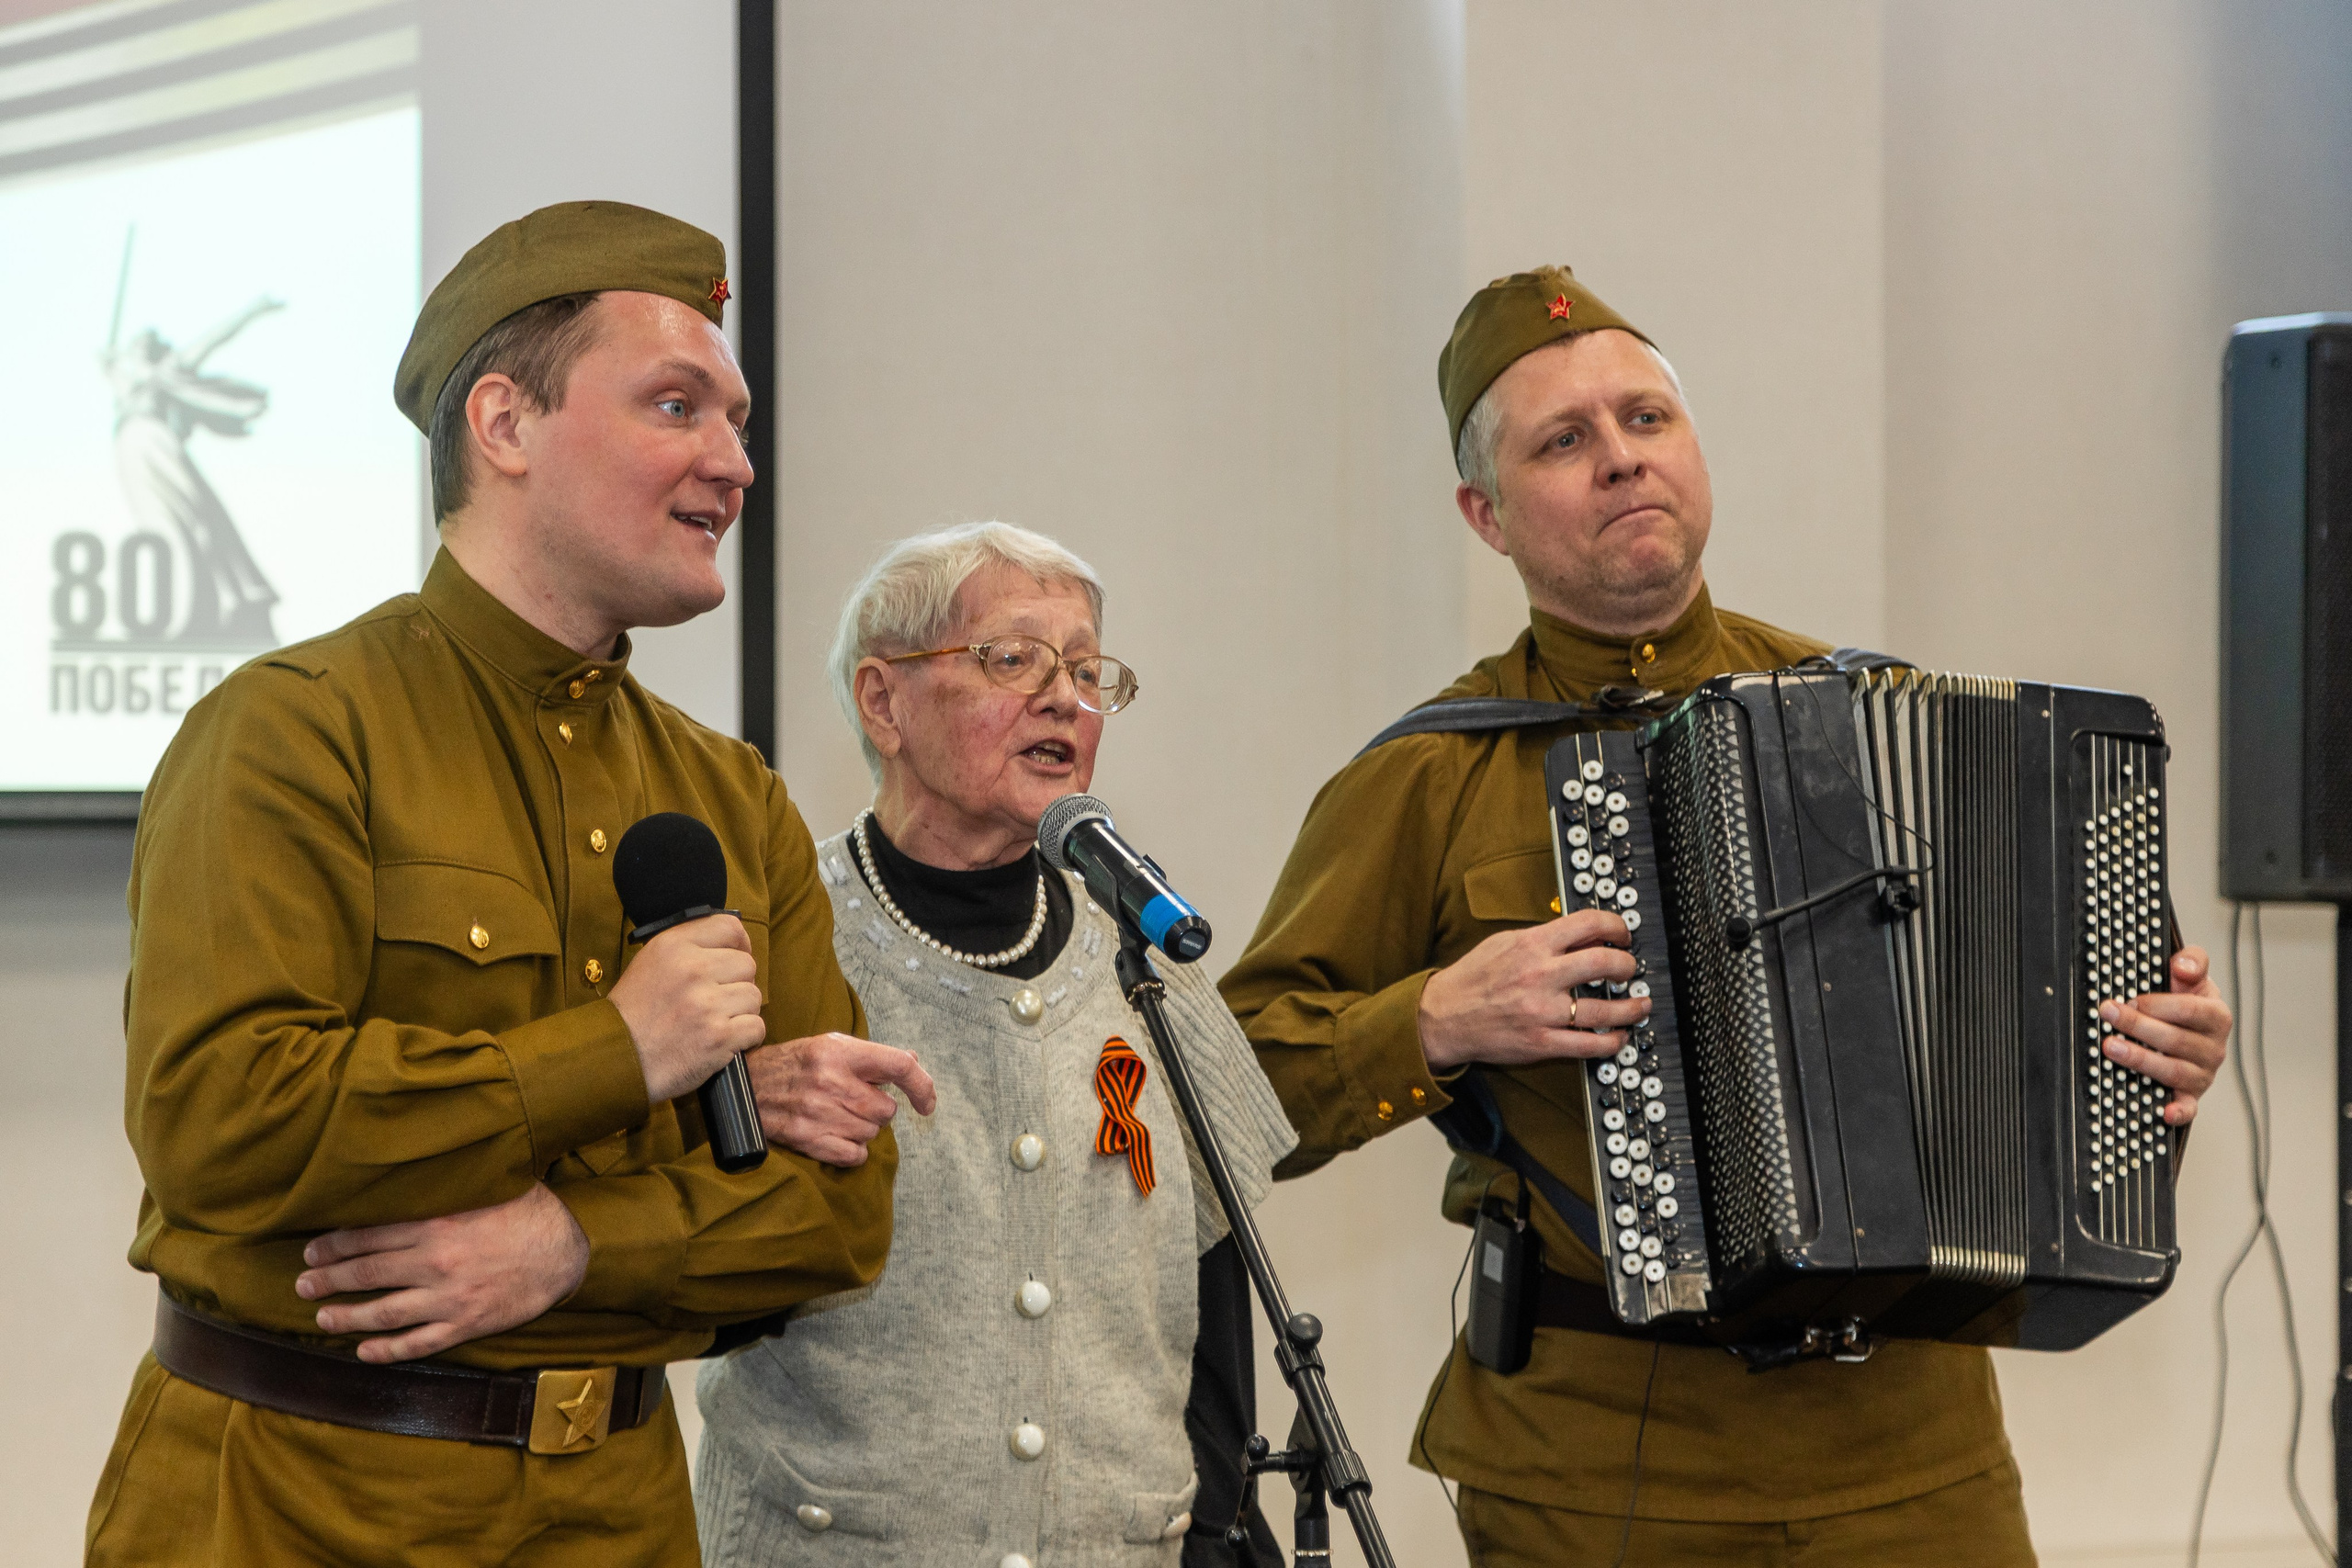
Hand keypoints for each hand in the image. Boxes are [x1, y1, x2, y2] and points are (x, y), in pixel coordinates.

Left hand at [294, 1183, 587, 1363]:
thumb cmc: (530, 1212)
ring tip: (322, 1319)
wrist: (569, 1252)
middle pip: (366, 1274)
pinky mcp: (466, 1324)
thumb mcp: (489, 1185)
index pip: (369, 1235)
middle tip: (303, 1285)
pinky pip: (418, 1343)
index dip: (334, 1245)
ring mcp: (449, 1298)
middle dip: (328, 1280)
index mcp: (437, 1223)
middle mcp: (436, 1262)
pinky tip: (364, 1352)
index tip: (311, 1250)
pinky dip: (387, 1350)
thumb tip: (412, 1164)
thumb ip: (449, 1184)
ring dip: (346, 1318)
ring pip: (383, 1313)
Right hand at [609, 914, 767, 1101]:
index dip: (740, 944)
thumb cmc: (635, 1013)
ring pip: (754, 996)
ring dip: (741, 1011)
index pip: (729, 928)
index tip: (735, 958)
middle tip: (717, 1000)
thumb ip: (687, 946)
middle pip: (747, 965)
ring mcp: (707, 1004)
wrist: (617, 1059)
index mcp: (674, 946)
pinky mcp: (719, 1036)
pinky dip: (746, 1037)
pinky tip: (725, 1040)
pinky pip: (757, 1027)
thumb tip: (731, 942)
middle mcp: (693, 969)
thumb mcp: (650, 962)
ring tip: (715, 1022)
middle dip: (738, 983)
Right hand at [745, 1032, 937, 1166]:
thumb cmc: (794, 1064)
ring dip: (862, 1128)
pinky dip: (852, 1150)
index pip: (898, 1066)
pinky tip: (834, 1135)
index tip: (927, 1104)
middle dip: (876, 1109)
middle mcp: (831, 1081)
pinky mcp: (808, 1139)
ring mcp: (819, 1113)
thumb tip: (913, 1061)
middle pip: (886, 1110)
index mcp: (839, 1052)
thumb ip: (872, 1055)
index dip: (922, 1085)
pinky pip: (856, 1155)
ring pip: (872, 1133)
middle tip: (852, 1101)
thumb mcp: (830, 1046)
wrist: (745, 1087)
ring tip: (836, 1115)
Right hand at [1418, 910, 1648, 1070]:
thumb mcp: (1505, 943)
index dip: (1615, 926)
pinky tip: (1618, 1036)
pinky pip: (1588, 1045)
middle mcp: (1540, 976)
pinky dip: (1611, 1041)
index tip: (1623, 934)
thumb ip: (1544, 938)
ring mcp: (1542, 1012)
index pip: (1588, 923)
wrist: (1443, 1016)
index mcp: (1532, 945)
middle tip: (1630, 970)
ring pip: (1604, 1010)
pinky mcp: (1541, 1042)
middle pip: (1604, 963)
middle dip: (1628, 966)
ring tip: (1640, 1005)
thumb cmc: (1472, 978)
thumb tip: (1583, 934)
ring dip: (1631, 1008)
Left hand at [2100, 945, 2229, 1125]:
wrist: (2192, 1030)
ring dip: (2140, 1060)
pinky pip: (2188, 1107)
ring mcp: (2203, 1073)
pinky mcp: (2191, 1095)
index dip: (2158, 1004)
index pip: (2189, 1010)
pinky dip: (2178, 1111)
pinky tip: (2163, 1111)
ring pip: (2173, 1071)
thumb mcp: (2191, 978)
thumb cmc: (2186, 1002)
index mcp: (2216, 1016)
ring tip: (2110, 1047)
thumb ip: (2192, 963)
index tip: (2131, 997)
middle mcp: (2214, 1047)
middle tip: (2109, 1013)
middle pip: (2176, 1040)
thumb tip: (2183, 965)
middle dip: (2138, 1026)